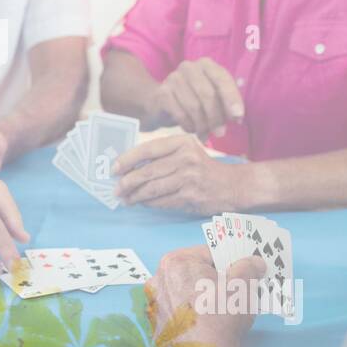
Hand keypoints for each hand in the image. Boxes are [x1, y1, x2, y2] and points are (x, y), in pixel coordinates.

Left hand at [113, 135, 242, 214]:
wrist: (232, 184)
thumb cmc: (202, 167)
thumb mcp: (186, 151)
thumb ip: (162, 155)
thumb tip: (129, 166)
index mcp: (181, 143)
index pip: (148, 149)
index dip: (127, 159)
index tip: (114, 168)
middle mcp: (186, 158)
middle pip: (148, 171)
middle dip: (128, 182)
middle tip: (116, 189)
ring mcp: (189, 178)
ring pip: (153, 189)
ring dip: (135, 196)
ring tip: (125, 199)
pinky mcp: (191, 196)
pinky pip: (163, 201)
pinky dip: (149, 204)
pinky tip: (142, 203)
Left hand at [144, 245, 264, 346]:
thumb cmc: (221, 314)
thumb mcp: (243, 285)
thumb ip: (249, 267)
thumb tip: (255, 261)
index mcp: (176, 262)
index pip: (208, 253)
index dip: (228, 262)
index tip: (238, 273)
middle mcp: (159, 278)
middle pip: (194, 272)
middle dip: (213, 279)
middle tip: (231, 292)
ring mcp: (155, 302)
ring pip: (184, 291)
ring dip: (200, 296)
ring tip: (220, 309)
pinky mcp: (156, 323)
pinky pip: (178, 310)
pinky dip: (190, 313)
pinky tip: (206, 323)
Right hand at [146, 58, 243, 139]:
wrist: (162, 102)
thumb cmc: (195, 99)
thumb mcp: (215, 98)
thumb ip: (228, 104)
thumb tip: (237, 117)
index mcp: (206, 64)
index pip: (222, 80)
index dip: (231, 99)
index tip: (238, 118)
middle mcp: (189, 67)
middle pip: (208, 94)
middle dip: (216, 117)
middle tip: (220, 133)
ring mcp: (173, 78)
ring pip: (194, 106)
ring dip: (203, 124)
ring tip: (205, 134)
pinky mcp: (162, 93)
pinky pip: (180, 114)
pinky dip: (189, 126)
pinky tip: (192, 130)